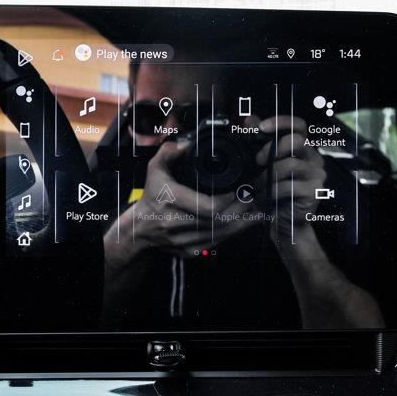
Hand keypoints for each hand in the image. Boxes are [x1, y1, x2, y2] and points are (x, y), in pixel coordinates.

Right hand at [121, 140, 262, 258]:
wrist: (140, 228)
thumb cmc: (152, 196)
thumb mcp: (154, 169)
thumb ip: (168, 152)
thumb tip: (187, 144)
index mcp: (170, 200)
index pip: (208, 206)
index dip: (229, 200)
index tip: (240, 189)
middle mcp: (176, 223)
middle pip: (219, 221)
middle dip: (241, 208)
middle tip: (254, 196)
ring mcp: (183, 241)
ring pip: (221, 234)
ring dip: (242, 222)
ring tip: (257, 209)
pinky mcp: (190, 251)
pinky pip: (216, 244)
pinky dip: (232, 233)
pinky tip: (244, 223)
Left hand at [250, 115, 326, 221]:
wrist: (285, 222)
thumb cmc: (276, 191)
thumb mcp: (266, 165)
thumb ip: (260, 141)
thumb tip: (249, 119)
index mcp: (304, 148)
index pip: (299, 125)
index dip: (281, 121)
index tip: (260, 126)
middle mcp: (315, 158)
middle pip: (296, 141)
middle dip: (272, 149)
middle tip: (258, 161)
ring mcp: (317, 175)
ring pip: (290, 164)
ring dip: (268, 176)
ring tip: (257, 187)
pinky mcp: (315, 191)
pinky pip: (289, 186)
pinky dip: (272, 192)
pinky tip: (265, 198)